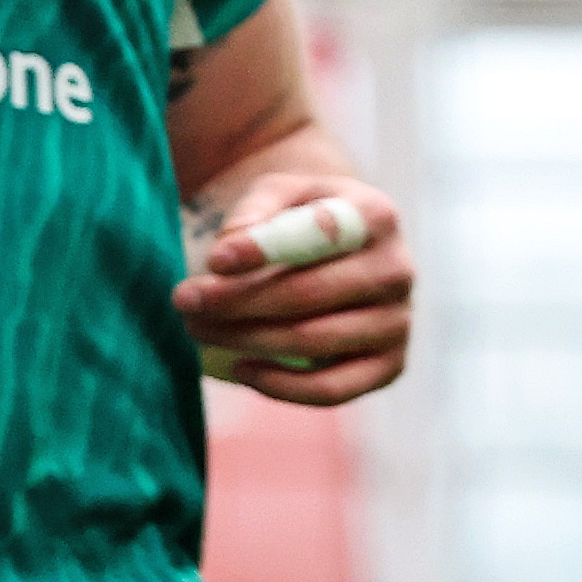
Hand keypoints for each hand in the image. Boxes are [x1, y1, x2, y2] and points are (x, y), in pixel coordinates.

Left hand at [175, 174, 411, 403]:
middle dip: (236, 301)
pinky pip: (332, 389)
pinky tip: (239, 368)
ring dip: (244, 339)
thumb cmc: (300, 217)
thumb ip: (254, 210)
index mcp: (374, 215)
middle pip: (308, 294)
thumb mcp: (278, 192)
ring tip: (197, 328)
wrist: (343, 250)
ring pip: (313, 341)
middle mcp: (397, 269)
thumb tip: (226, 257)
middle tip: (183, 300)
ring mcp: (398, 322)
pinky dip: (280, 386)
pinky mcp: (389, 366)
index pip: (318, 233)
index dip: (262, 248)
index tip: (212, 261)